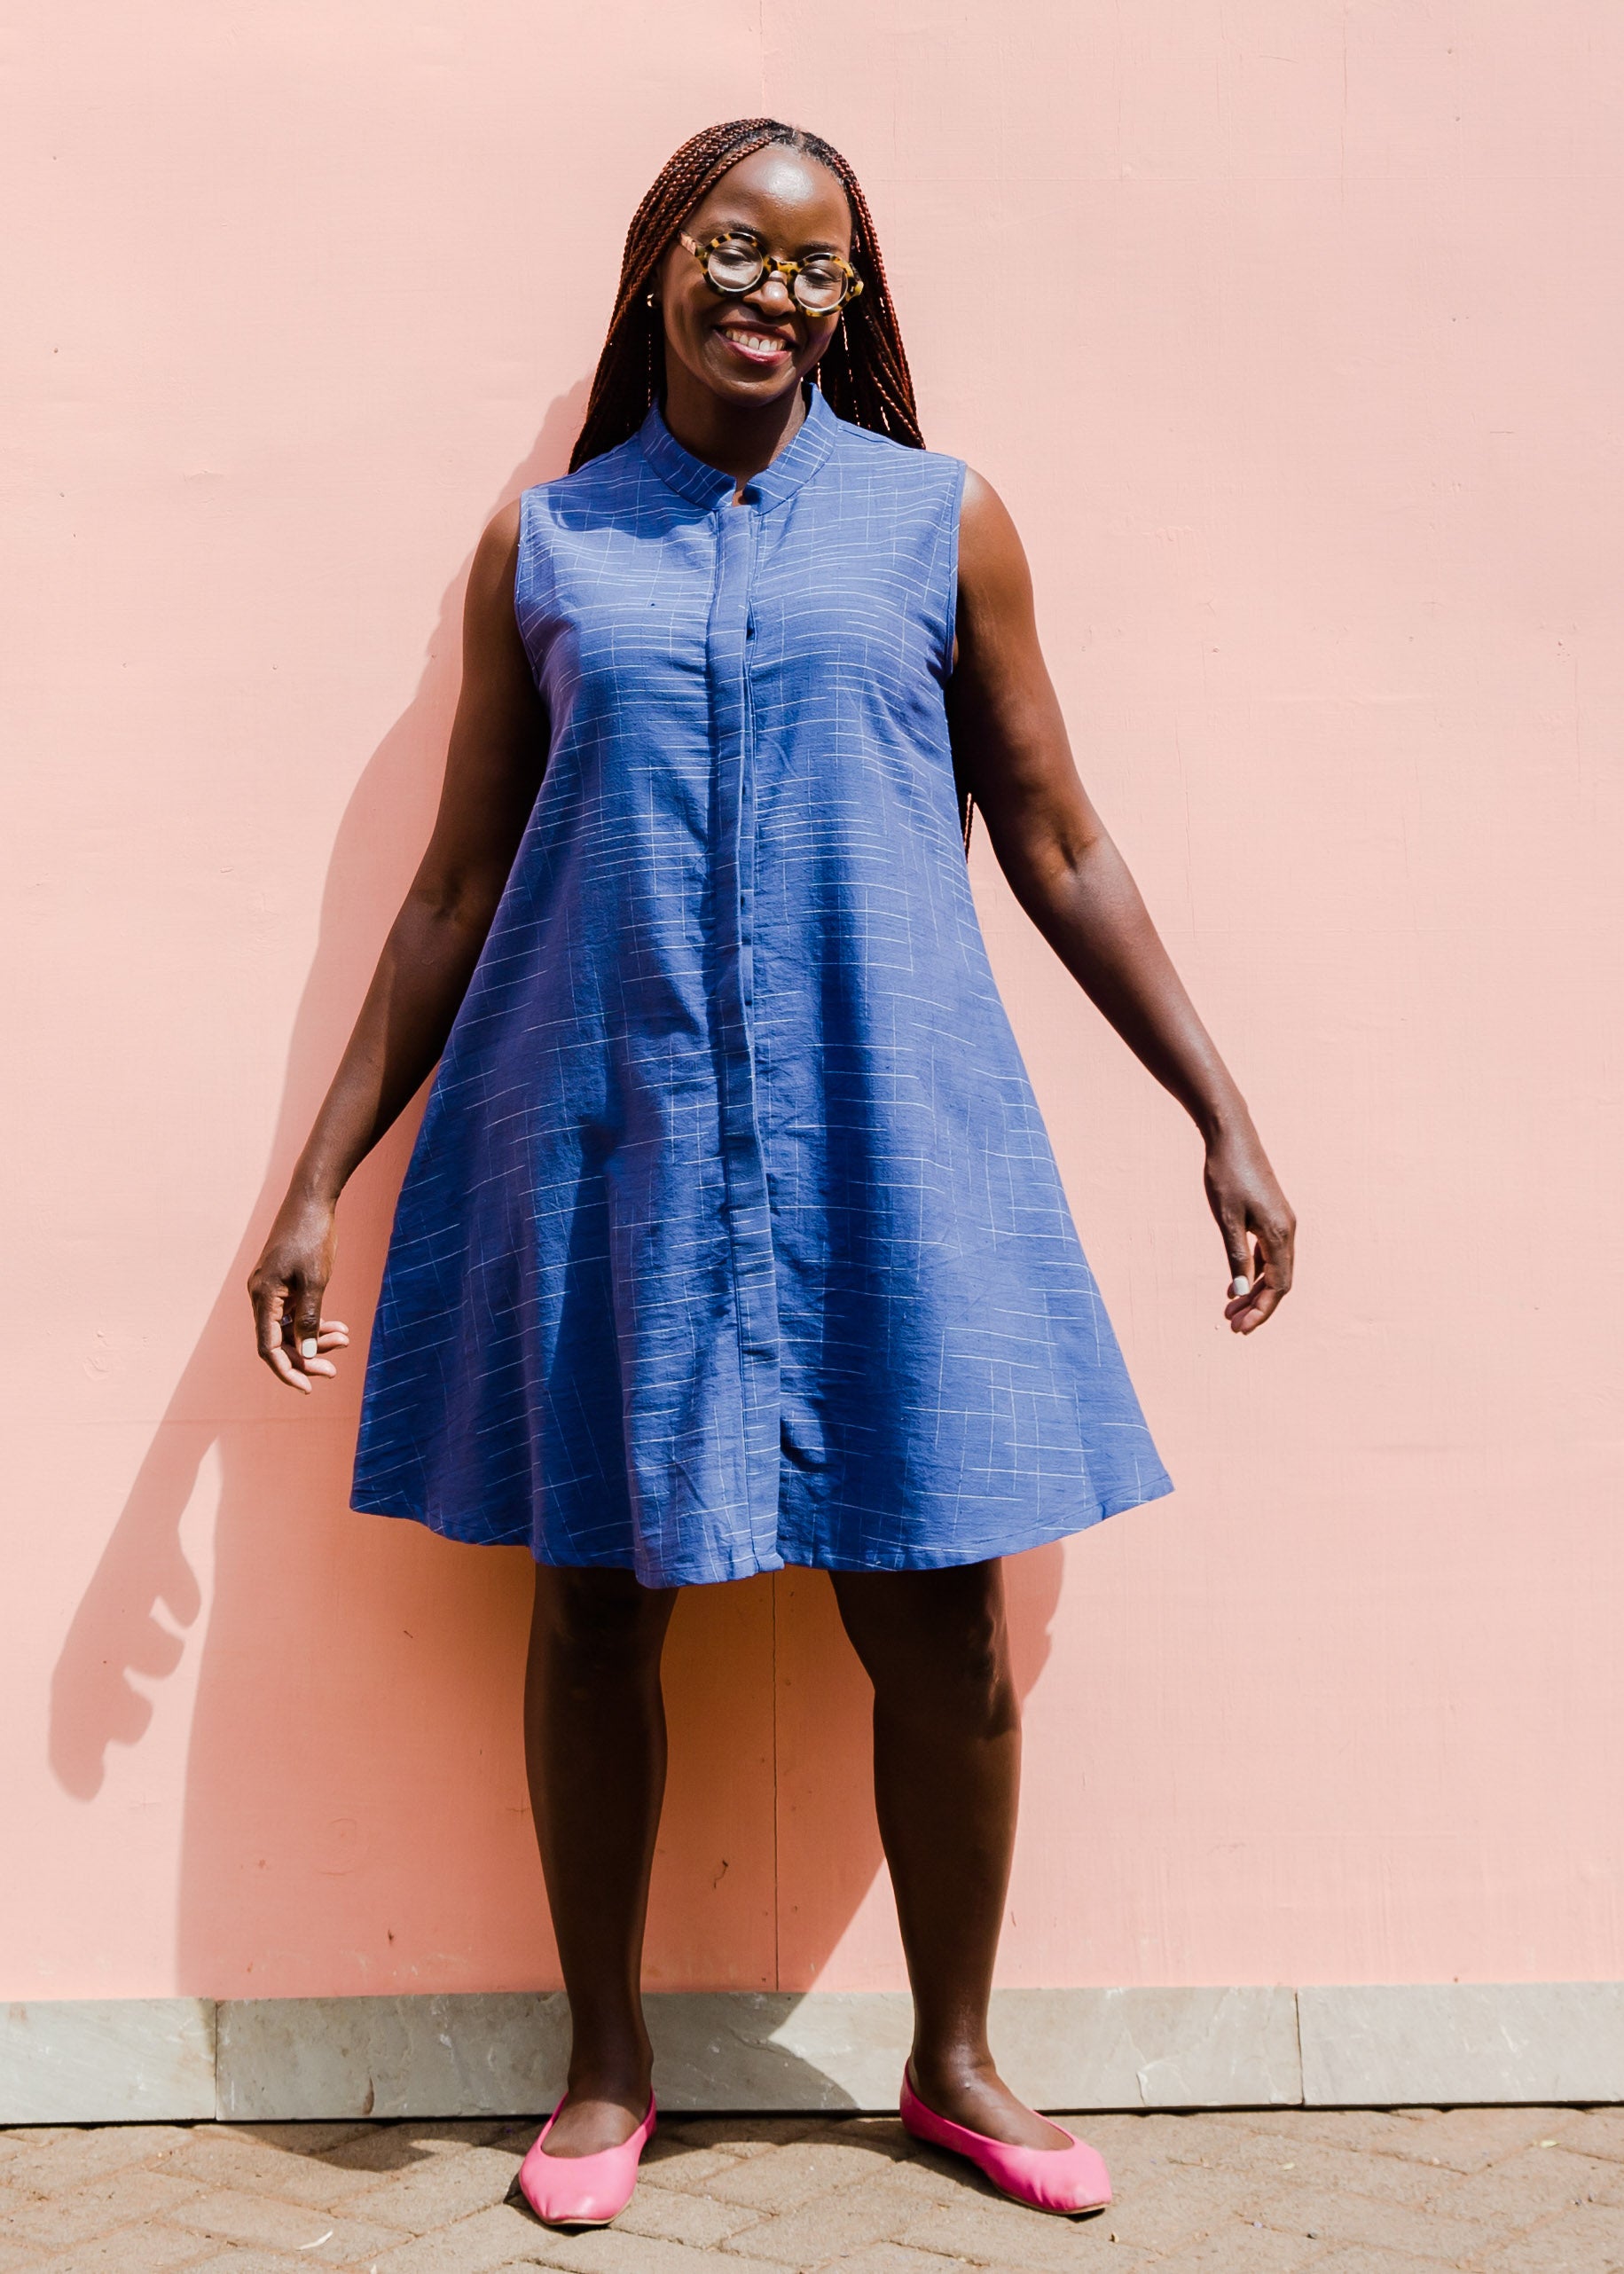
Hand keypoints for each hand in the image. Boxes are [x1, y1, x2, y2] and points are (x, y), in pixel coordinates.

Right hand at [248, 1193, 350, 1392]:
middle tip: (336, 1370)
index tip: (309, 1387)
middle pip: (280, 1342)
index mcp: (263, 1298)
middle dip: (307, 1358)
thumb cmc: (313, 1237)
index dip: (287, 1371)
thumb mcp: (316, 1281)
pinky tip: (340, 1327)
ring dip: (316, 1338)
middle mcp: (261, 1296)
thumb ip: (310, 1319)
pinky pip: (295, 1312)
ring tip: (346, 1339)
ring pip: (290, 1327)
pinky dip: (315, 1321)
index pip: (268, 1348)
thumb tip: (307, 1354)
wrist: (312, 1200)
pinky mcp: (283, 1282)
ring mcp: (271, 1289)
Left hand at [1203, 1123, 1294, 1334]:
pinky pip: (1269, 1254)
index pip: (1278, 1286)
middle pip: (1279, 1282)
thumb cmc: (1227, 1175)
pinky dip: (1255, 1272)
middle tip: (1232, 1325)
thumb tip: (1241, 1292)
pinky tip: (1237, 1283)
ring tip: (1231, 1309)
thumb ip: (1236, 1256)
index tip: (1241, 1328)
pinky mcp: (1273, 1216)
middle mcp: (1288, 1231)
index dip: (1261, 1310)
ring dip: (1255, 1291)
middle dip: (1258, 1306)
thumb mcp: (1227, 1219)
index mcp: (1280, 1234)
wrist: (1232, 1137)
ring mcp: (1282, 1223)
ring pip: (1274, 1269)